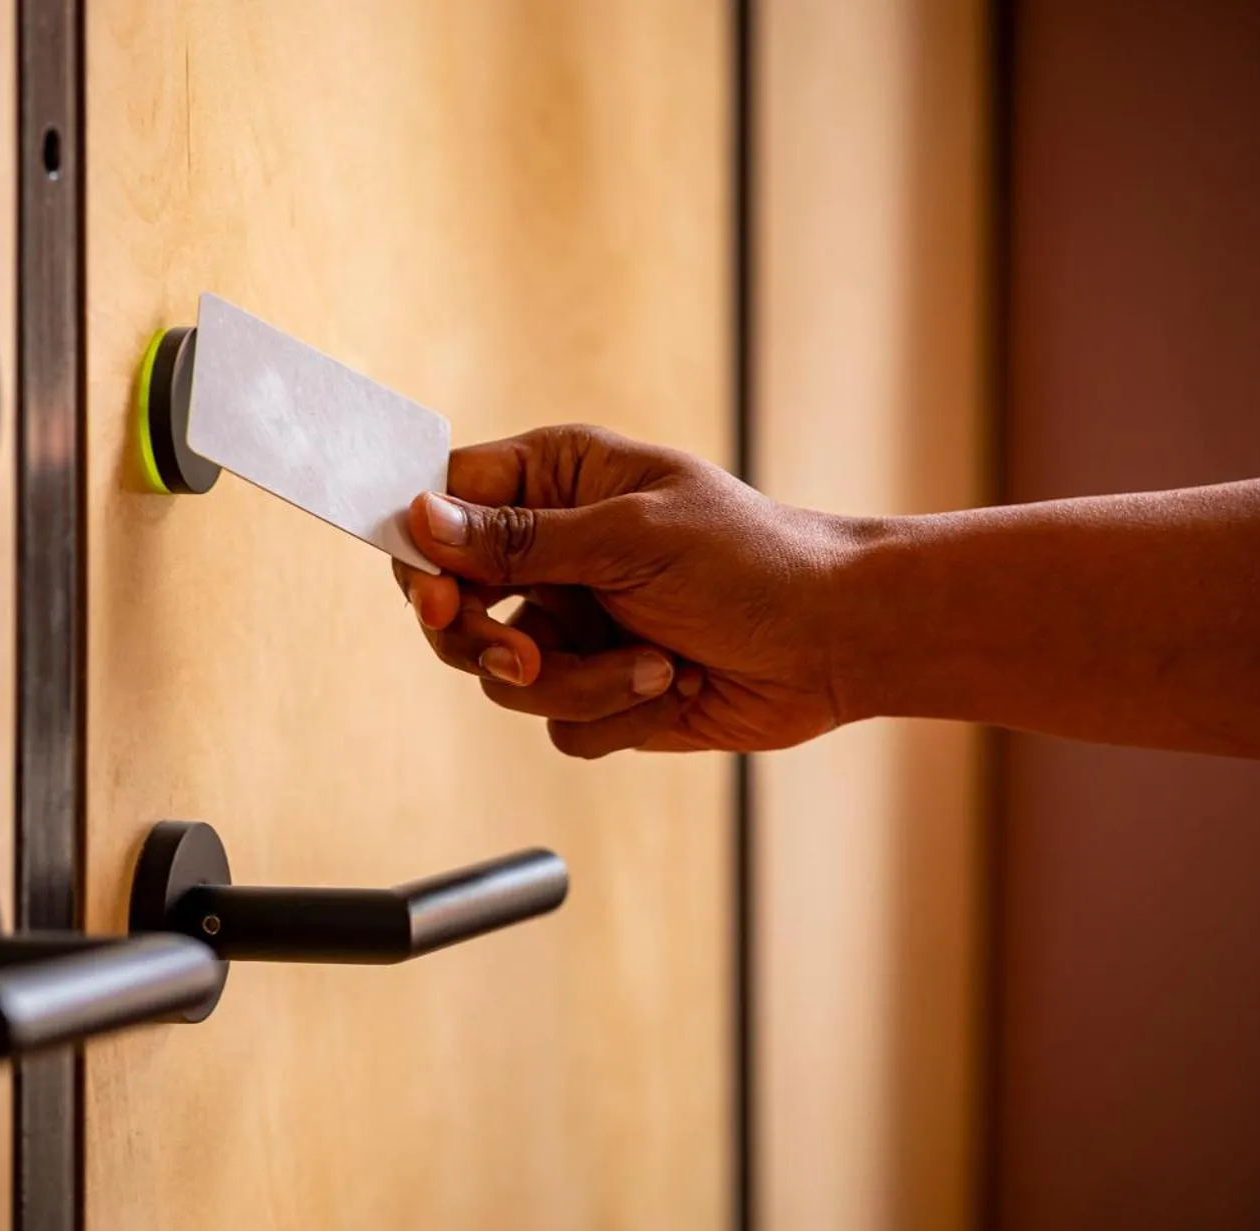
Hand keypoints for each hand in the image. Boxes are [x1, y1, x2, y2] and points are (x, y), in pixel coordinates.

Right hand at [393, 424, 853, 756]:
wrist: (837, 642)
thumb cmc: (754, 562)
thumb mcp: (631, 536)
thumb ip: (521, 538)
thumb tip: (422, 517)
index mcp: (557, 479)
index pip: (445, 503)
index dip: (425, 552)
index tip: (440, 597)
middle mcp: (554, 551)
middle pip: (453, 604)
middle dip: (486, 641)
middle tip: (521, 656)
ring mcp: (574, 623)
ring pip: (503, 677)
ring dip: (578, 682)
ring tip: (654, 666)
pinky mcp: (599, 688)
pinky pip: (556, 722)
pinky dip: (613, 712)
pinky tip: (673, 683)